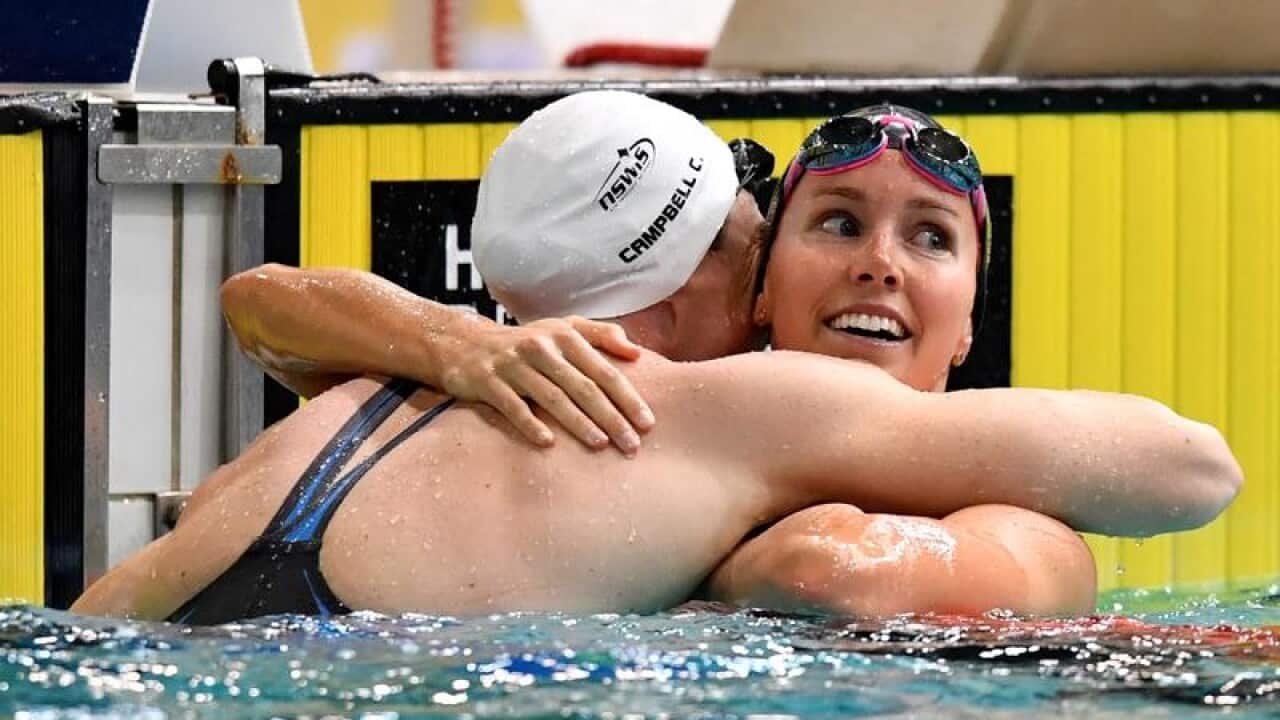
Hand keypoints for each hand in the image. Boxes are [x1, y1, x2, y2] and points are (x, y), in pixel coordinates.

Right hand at [438, 316, 654, 453]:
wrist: (464, 344)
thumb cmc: (526, 343)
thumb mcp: (562, 329)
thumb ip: (601, 335)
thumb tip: (637, 352)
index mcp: (564, 335)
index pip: (603, 371)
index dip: (628, 397)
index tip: (648, 423)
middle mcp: (541, 347)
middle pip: (583, 386)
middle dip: (611, 417)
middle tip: (632, 444)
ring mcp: (513, 364)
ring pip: (552, 397)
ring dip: (578, 422)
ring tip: (601, 444)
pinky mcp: (487, 381)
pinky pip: (512, 406)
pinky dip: (529, 424)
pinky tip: (548, 442)